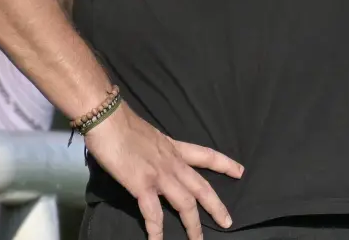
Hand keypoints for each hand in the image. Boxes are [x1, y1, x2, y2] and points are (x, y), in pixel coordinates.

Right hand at [84, 105, 245, 239]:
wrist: (108, 119)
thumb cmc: (123, 123)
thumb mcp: (150, 135)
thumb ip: (157, 149)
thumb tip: (154, 156)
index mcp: (174, 148)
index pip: (206, 155)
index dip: (225, 164)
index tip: (240, 172)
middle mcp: (172, 162)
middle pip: (202, 187)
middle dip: (216, 206)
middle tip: (228, 222)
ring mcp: (159, 175)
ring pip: (185, 203)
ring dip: (192, 225)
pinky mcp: (142, 185)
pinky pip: (154, 213)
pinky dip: (156, 230)